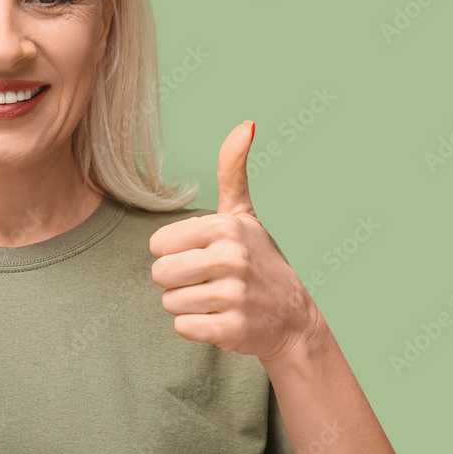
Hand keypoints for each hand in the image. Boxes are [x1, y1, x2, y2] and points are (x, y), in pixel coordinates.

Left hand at [149, 120, 321, 364]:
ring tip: (216, 299)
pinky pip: (183, 328)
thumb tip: (246, 124)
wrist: (294, 317)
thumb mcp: (243, 214)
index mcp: (225, 227)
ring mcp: (233, 294)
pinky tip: (220, 318)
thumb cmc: (258, 260)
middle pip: (159, 274)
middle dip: (176, 282)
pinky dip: (196, 328)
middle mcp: (230, 257)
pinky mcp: (232, 328)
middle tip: (206, 281)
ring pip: (169, 303)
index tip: (201, 256)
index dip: (174, 253)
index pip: (158, 244)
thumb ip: (232, 171)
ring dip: (187, 306)